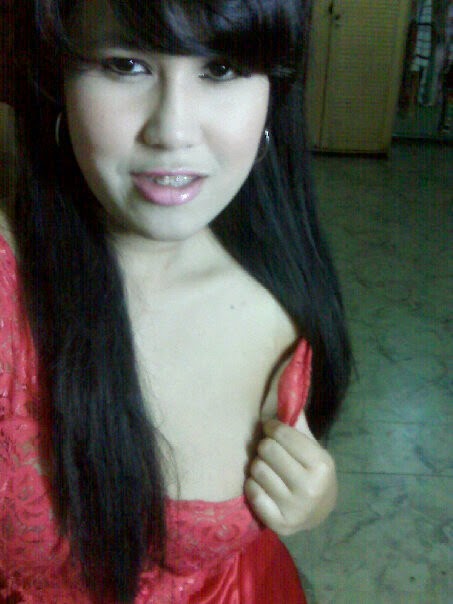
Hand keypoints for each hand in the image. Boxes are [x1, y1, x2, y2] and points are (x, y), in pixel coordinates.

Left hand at [245, 418, 336, 534]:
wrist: (319, 512)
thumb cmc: (311, 470)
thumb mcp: (311, 445)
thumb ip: (296, 420)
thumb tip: (284, 382)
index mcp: (322, 464)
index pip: (281, 432)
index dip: (272, 427)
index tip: (271, 429)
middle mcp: (310, 488)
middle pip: (266, 450)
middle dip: (265, 446)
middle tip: (270, 451)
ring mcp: (295, 508)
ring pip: (257, 470)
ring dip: (258, 466)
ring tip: (268, 468)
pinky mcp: (280, 524)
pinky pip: (252, 493)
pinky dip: (253, 486)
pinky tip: (264, 486)